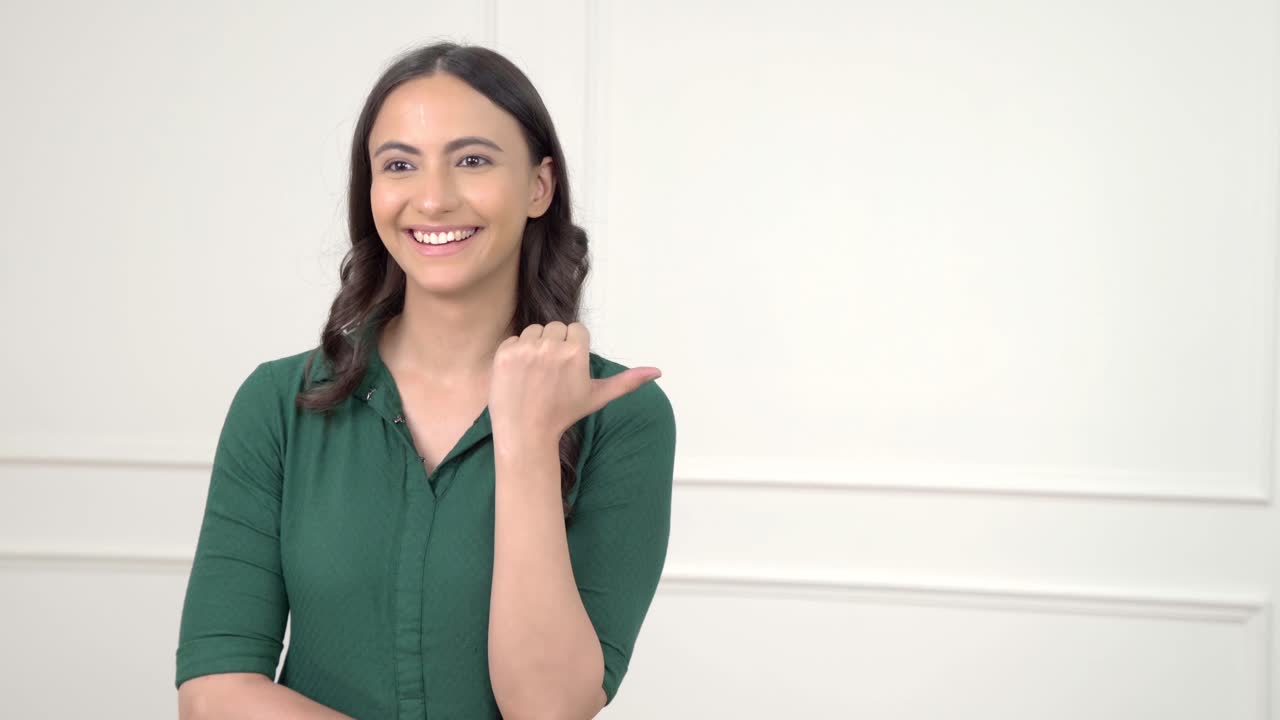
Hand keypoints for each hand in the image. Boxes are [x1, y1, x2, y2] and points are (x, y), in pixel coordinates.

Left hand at [487, 321, 661, 442]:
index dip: (572, 348)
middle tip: (550, 374)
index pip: (576, 330)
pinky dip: (515, 353)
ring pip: (535, 330)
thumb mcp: (598, 396)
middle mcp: (552, 347)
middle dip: (554, 345)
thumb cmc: (563, 415)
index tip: (566, 370)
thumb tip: (658, 372)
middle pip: (556, 328)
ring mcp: (526, 349)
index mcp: (576, 353)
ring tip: (535, 374)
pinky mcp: (504, 353)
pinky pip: (514, 339)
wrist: (525, 433)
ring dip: (535, 346)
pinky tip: (520, 375)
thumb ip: (627, 381)